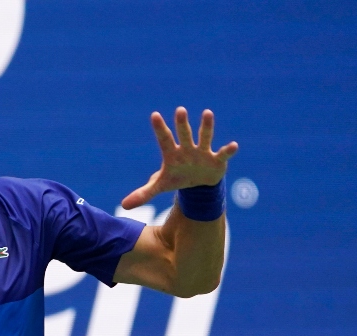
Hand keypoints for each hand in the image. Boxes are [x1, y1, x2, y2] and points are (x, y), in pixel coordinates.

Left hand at [122, 107, 238, 209]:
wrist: (198, 185)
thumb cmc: (177, 179)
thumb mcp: (160, 186)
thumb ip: (144, 193)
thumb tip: (124, 205)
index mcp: (172, 153)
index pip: (164, 139)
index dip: (159, 128)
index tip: (154, 115)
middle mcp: (187, 149)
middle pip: (184, 134)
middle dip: (182, 124)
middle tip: (179, 110)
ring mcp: (203, 152)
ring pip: (204, 137)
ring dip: (206, 126)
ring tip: (207, 113)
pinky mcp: (216, 159)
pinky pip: (223, 153)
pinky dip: (228, 150)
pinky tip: (233, 145)